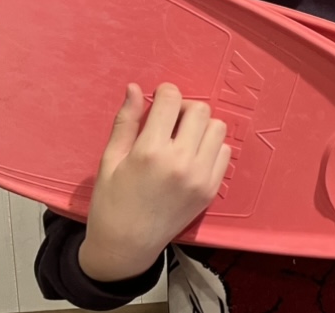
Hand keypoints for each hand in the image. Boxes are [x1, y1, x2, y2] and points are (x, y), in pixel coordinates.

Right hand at [78, 83, 230, 281]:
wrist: (126, 246)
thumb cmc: (111, 202)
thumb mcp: (110, 160)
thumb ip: (126, 121)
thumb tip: (135, 88)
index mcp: (150, 151)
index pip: (171, 101)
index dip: (165, 93)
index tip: (160, 98)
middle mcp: (180, 161)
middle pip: (199, 110)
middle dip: (184, 108)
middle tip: (171, 120)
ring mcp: (200, 176)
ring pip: (217, 127)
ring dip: (201, 126)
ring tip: (183, 138)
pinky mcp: (211, 189)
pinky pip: (225, 152)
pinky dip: (211, 147)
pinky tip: (193, 156)